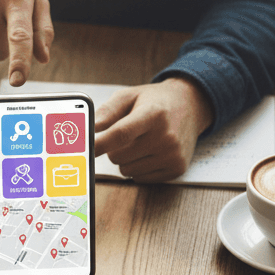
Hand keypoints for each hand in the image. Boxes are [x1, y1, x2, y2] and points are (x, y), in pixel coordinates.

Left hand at [93, 78, 213, 180]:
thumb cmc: (154, 101)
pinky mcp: (177, 169)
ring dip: (126, 159)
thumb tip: (89, 129)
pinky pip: (139, 179)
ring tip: (141, 141)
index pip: (121, 134)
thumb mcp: (129, 96)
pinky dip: (138, 168)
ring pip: (126, 170)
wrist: (190, 106)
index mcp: (153, 114)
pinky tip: (150, 152)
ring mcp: (173, 155)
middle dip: (114, 148)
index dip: (99, 144)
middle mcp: (166, 137)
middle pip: (118, 156)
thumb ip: (107, 111)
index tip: (84, 150)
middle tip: (127, 134)